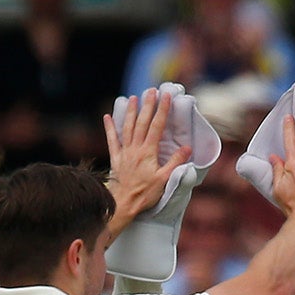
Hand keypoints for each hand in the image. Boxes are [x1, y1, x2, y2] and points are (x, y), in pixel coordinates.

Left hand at [104, 87, 189, 222]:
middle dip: (147, 106)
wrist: (123, 203)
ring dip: (130, 112)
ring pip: (127, 127)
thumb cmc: (145, 194)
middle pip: (142, 122)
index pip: (156, 127)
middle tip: (151, 91)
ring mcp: (124, 152)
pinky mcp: (115, 158)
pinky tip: (107, 117)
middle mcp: (135, 148)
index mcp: (148, 152)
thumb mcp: (164, 180)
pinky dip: (109, 128)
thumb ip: (175, 162)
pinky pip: (112, 140)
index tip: (166, 97)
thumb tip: (187, 148)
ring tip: (132, 98)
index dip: (162, 111)